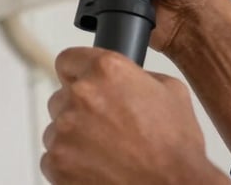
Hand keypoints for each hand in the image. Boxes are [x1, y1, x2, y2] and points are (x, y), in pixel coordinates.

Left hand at [41, 47, 227, 184]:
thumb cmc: (177, 149)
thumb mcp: (171, 91)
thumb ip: (139, 76)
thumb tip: (126, 77)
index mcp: (106, 70)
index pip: (68, 60)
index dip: (77, 74)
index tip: (83, 85)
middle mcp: (80, 94)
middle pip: (62, 97)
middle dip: (79, 110)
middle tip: (105, 128)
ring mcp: (64, 130)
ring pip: (57, 128)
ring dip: (74, 138)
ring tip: (105, 154)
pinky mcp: (56, 162)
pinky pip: (53, 158)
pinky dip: (70, 165)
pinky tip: (96, 170)